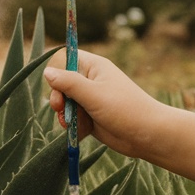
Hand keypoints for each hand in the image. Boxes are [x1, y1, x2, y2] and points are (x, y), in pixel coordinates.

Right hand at [44, 50, 162, 158]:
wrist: (147, 135)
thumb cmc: (124, 109)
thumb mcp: (93, 94)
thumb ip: (68, 83)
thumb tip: (46, 71)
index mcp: (94, 67)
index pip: (66, 59)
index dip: (57, 71)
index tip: (57, 86)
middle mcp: (91, 81)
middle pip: (61, 84)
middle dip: (58, 98)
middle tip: (60, 109)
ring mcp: (91, 100)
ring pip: (65, 104)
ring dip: (65, 115)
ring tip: (72, 125)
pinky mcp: (91, 117)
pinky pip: (73, 118)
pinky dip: (74, 125)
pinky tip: (82, 132)